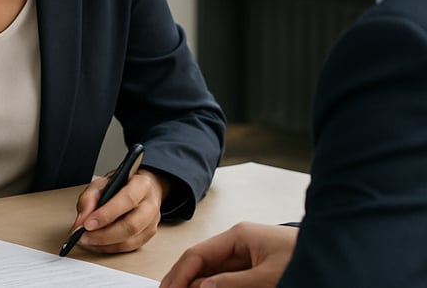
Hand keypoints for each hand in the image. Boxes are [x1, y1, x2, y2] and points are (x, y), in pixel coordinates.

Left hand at [66, 168, 168, 252]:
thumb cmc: (121, 184)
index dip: (106, 214)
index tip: (87, 224)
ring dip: (105, 245)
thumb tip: (81, 221)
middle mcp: (150, 204)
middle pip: (131, 225)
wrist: (138, 188)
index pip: (127, 200)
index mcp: (141, 185)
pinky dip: (110, 248)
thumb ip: (89, 199)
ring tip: (88, 241)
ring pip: (131, 241)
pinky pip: (129, 248)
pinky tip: (97, 244)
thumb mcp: (102, 183)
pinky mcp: (148, 235)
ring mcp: (152, 222)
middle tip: (84, 236)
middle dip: (104, 235)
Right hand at [160, 222, 297, 287]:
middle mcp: (239, 244)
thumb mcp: (269, 277)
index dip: (179, 274)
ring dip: (198, 286)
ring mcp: (246, 258)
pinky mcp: (255, 271)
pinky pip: (226, 280)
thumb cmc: (308, 259)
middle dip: (183, 281)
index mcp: (238, 235)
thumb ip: (233, 283)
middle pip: (201, 264)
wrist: (341, 258)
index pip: (198, 254)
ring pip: (212, 274)